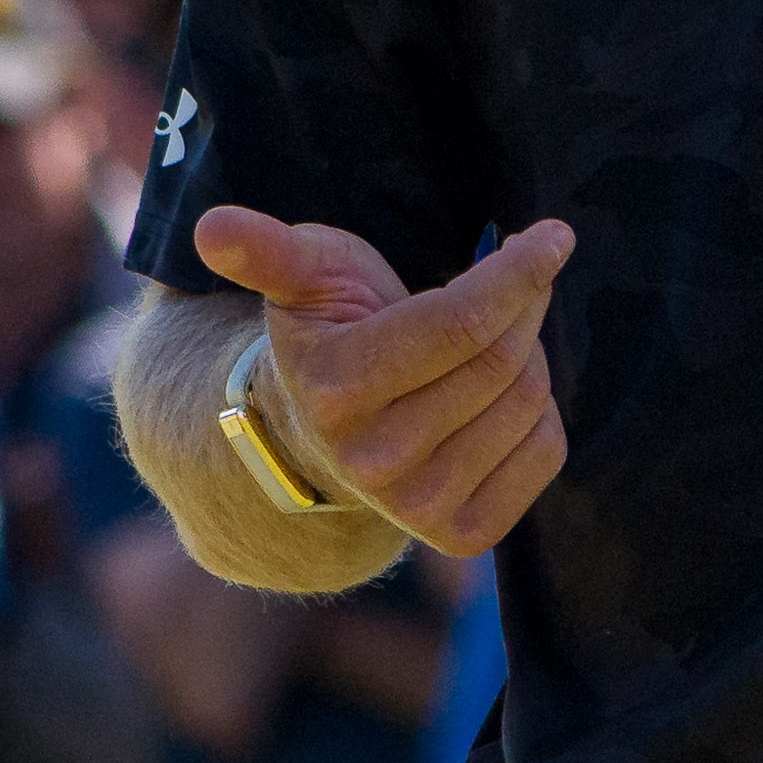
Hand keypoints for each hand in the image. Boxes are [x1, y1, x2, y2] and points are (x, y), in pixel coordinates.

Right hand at [185, 208, 574, 556]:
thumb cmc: (327, 337)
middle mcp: (375, 459)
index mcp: (336, 387)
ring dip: (529, 354)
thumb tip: (210, 227)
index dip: (517, 273)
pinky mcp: (461, 536)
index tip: (553, 237)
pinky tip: (494, 399)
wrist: (318, 443)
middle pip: (502, 360)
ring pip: (528, 402)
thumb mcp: (300, 281)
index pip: (459, 323)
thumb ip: (264, 251)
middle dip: (524, 305)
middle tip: (517, 280)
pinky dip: (537, 413)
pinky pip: (545, 452)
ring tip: (488, 342)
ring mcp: (417, 506)